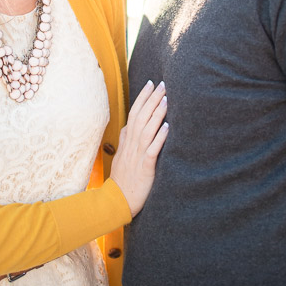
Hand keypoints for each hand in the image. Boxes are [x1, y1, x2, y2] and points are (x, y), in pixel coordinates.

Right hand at [110, 80, 168, 216]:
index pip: (134, 113)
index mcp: (126, 141)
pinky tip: (168, 127)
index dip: (142, 98)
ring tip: (166, 99)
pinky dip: (160, 137)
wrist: (117, 201)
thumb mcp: (120, 157)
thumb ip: (124, 141)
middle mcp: (131, 145)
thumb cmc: (122, 179)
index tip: (150, 83)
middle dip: (152, 99)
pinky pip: (153, 150)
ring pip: (147, 130)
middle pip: (141, 117)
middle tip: (163, 84)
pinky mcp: (145, 167)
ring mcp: (137, 155)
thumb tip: (127, 127)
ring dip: (157, 114)